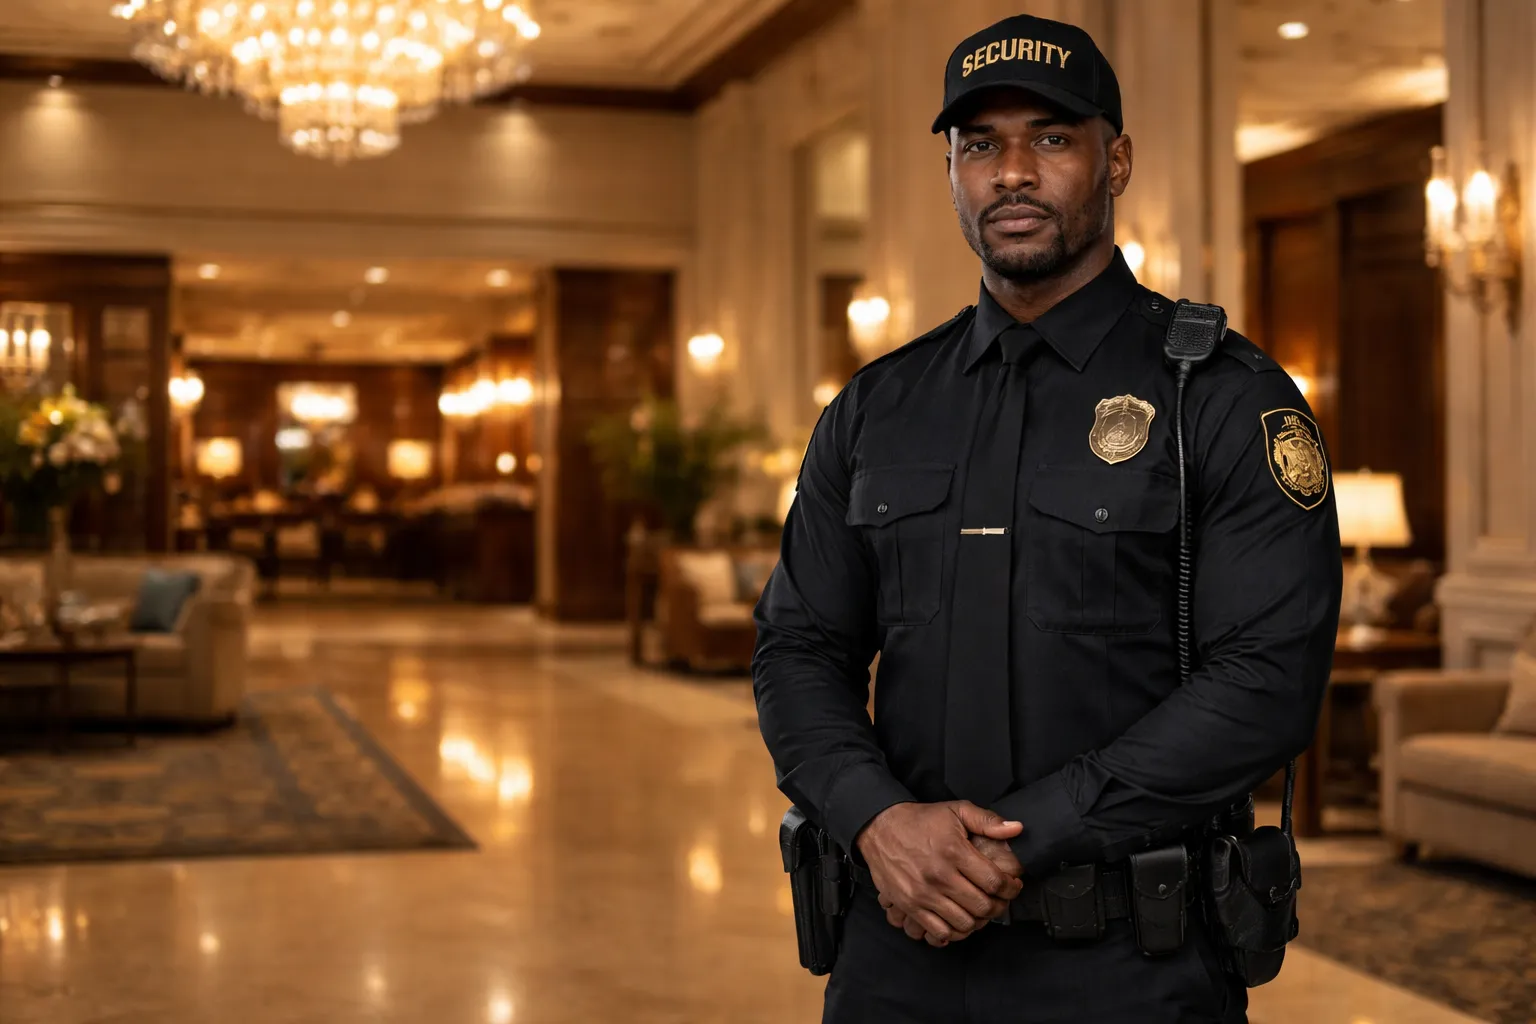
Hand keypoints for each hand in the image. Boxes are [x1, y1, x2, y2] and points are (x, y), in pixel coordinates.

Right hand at [855, 801, 1023, 946]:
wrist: (880, 828)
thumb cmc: (920, 820)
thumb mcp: (955, 811)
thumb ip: (987, 820)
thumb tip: (1016, 829)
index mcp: (954, 851)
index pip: (994, 882)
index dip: (1010, 888)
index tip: (1012, 885)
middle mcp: (939, 875)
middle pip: (982, 906)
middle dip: (998, 905)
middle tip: (999, 899)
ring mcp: (923, 894)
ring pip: (964, 923)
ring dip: (978, 920)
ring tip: (979, 909)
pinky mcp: (910, 906)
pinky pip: (939, 932)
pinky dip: (954, 932)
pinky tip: (958, 919)